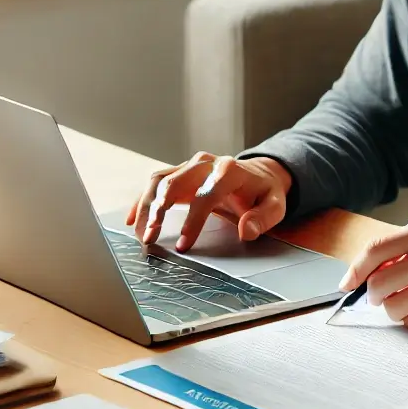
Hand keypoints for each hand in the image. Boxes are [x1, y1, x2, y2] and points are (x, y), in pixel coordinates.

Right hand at [126, 152, 291, 251]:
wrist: (258, 175)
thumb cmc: (263, 193)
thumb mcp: (274, 206)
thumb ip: (263, 218)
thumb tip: (247, 231)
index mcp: (230, 170)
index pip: (206, 195)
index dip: (193, 221)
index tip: (183, 245)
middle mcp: (205, 163)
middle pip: (175, 183)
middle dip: (159, 211)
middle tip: (150, 238)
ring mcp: (189, 165)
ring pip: (160, 181)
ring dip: (146, 207)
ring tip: (141, 234)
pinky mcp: (179, 171)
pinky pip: (155, 181)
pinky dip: (141, 200)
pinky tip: (133, 219)